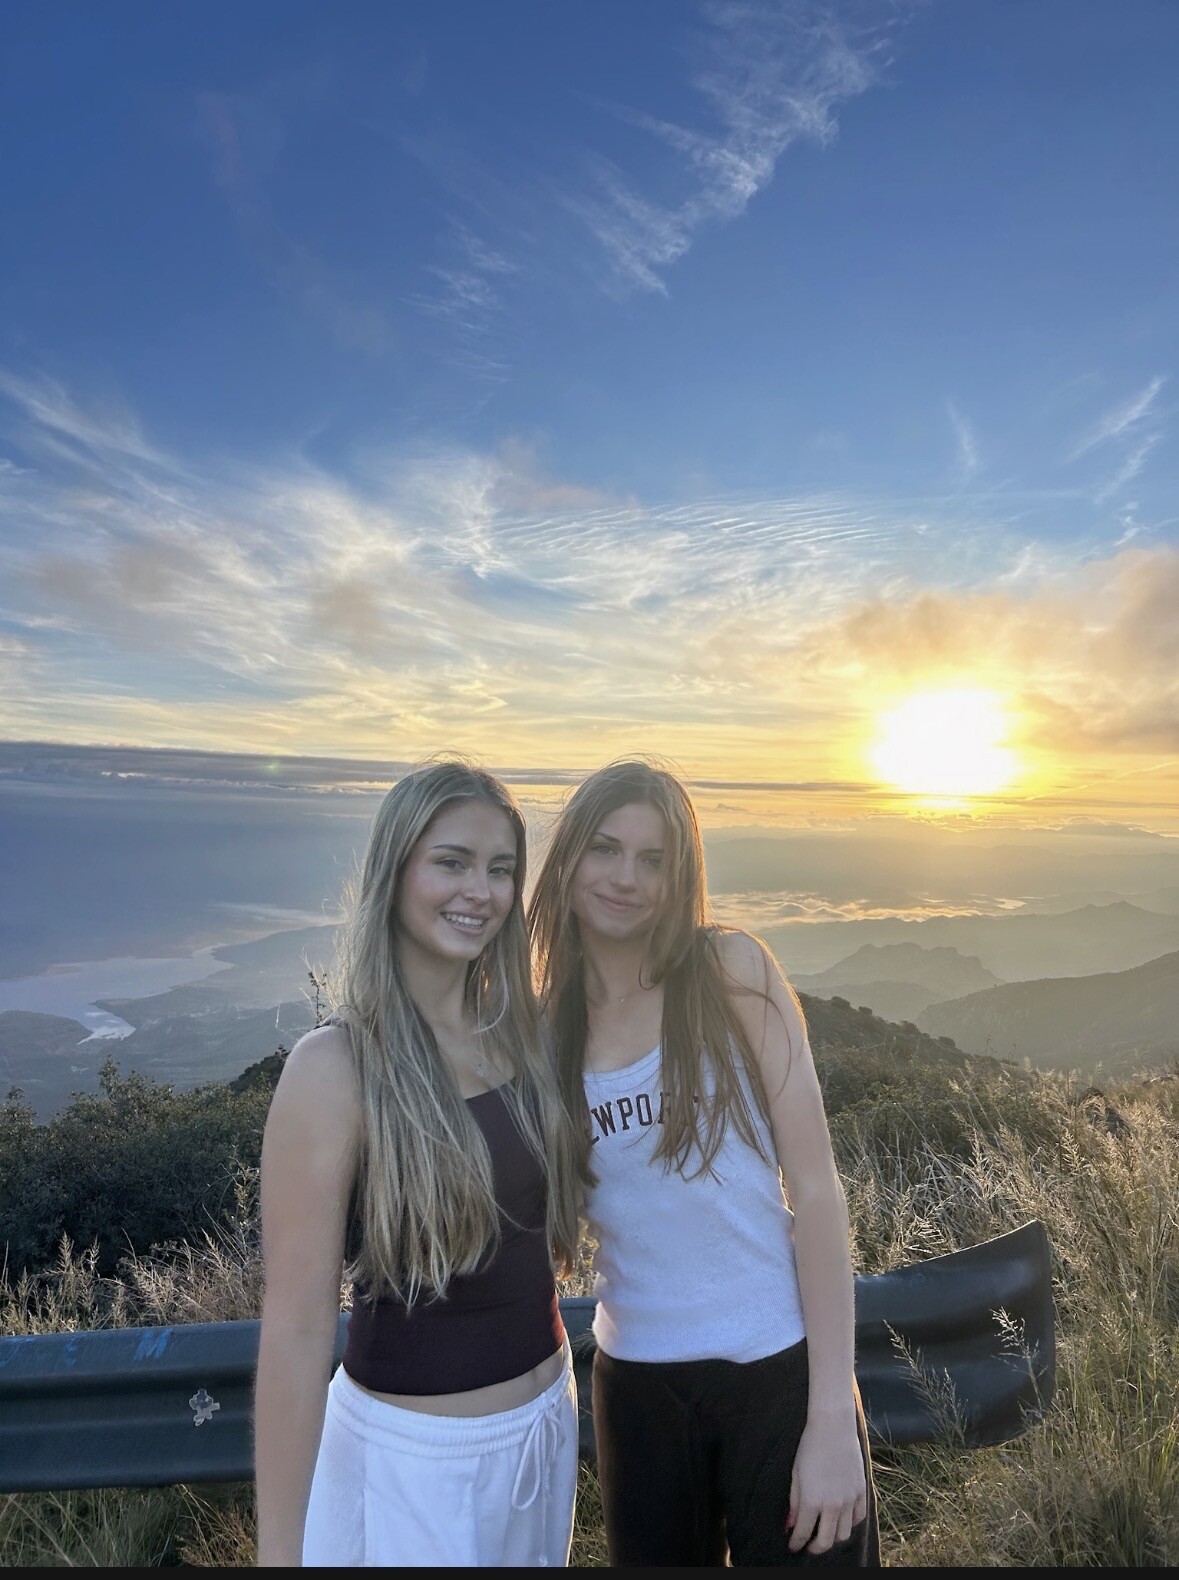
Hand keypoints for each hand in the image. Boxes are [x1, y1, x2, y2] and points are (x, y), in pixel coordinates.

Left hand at [787, 1413, 866, 1554]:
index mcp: (812, 1500)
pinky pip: (858, 1518)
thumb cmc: (809, 1447)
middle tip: (808, 1546)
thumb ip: (794, 1503)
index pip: (803, 1533)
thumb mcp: (795, 1474)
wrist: (833, 1426)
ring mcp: (850, 1499)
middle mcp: (833, 1504)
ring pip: (844, 1534)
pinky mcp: (861, 1491)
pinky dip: (850, 1524)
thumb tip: (790, 1525)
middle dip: (814, 1548)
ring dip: (833, 1537)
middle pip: (826, 1542)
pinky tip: (841, 1518)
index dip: (796, 1543)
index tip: (792, 1546)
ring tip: (824, 1532)